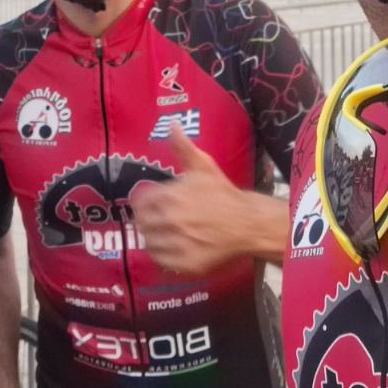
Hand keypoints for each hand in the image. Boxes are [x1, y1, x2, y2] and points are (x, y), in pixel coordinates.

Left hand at [133, 122, 250, 274]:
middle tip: (157, 220)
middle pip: (143, 224)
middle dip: (148, 221)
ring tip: (164, 234)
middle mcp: (171, 221)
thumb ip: (182, 146)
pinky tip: (171, 248)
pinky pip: (162, 262)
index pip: (141, 203)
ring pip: (150, 243)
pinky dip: (163, 256)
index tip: (150, 205)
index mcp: (170, 196)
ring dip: (154, 238)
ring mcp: (178, 244)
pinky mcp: (187, 263)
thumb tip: (171, 124)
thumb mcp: (202, 165)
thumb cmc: (222, 192)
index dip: (144, 204)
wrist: (246, 222)